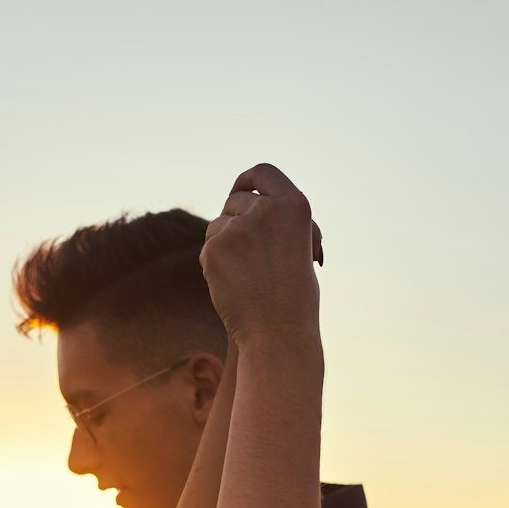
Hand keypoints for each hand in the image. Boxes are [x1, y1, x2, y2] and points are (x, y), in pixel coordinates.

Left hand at [201, 163, 322, 351]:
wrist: (279, 334)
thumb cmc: (295, 300)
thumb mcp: (300, 249)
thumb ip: (280, 224)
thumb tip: (255, 202)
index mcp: (296, 205)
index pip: (264, 173)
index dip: (248, 179)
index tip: (239, 188)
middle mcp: (267, 209)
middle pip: (235, 199)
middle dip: (233, 219)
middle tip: (241, 252)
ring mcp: (239, 227)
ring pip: (218, 225)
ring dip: (223, 244)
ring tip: (244, 278)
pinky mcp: (214, 247)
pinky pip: (208, 249)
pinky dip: (214, 266)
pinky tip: (231, 287)